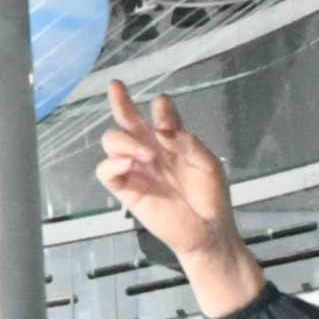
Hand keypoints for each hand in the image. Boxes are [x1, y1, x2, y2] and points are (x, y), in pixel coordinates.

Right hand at [97, 84, 263, 316]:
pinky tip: (130, 164)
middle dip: (121, 103)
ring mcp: (136, 169)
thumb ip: (186, 141)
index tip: (162, 107)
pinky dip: (113, 163)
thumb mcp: (207, 163)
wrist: (208, 232)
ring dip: (125, 141)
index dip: (159, 109)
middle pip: (127, 122)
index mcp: (172, 142)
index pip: (158, 116)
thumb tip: (162, 127)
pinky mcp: (126, 190)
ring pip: (112, 142)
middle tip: (116, 87)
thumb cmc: (212, 198)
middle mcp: (150, 151)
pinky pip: (106, 171)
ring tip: (145, 154)